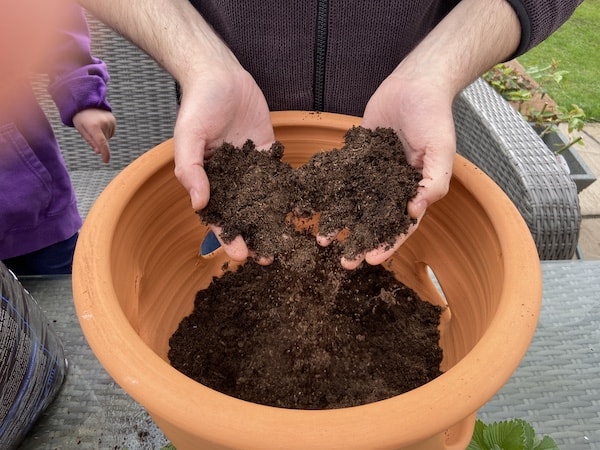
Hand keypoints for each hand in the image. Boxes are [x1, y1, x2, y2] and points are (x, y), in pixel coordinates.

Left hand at [73, 108, 115, 162]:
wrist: (85, 103)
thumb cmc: (81, 118)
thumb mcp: (81, 130)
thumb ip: (91, 141)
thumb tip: (99, 152)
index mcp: (93, 126)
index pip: (101, 143)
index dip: (105, 153)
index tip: (106, 161)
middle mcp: (104, 124)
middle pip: (104, 141)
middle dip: (98, 141)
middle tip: (90, 130)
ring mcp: (110, 121)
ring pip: (108, 137)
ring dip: (102, 136)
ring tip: (95, 125)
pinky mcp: (113, 120)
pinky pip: (111, 132)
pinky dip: (106, 131)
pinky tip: (100, 124)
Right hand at [174, 67, 274, 262]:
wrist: (220, 76)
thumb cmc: (198, 106)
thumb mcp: (188, 137)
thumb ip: (192, 170)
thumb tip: (200, 204)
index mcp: (209, 181)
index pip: (219, 216)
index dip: (228, 237)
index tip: (240, 255)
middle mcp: (231, 180)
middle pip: (244, 215)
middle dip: (255, 236)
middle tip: (269, 258)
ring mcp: (252, 169)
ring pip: (265, 201)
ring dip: (274, 222)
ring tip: (288, 243)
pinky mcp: (270, 154)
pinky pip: (281, 176)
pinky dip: (290, 193)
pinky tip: (302, 210)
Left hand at [337, 74, 455, 269]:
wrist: (414, 84)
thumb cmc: (433, 117)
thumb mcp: (441, 150)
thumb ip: (433, 181)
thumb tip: (415, 211)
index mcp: (415, 189)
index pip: (401, 225)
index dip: (388, 243)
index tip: (371, 259)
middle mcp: (392, 186)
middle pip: (374, 220)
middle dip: (360, 241)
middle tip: (344, 261)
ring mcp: (373, 172)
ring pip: (354, 203)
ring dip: (341, 222)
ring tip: (323, 239)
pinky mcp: (357, 156)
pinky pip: (342, 177)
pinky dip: (330, 192)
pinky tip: (315, 205)